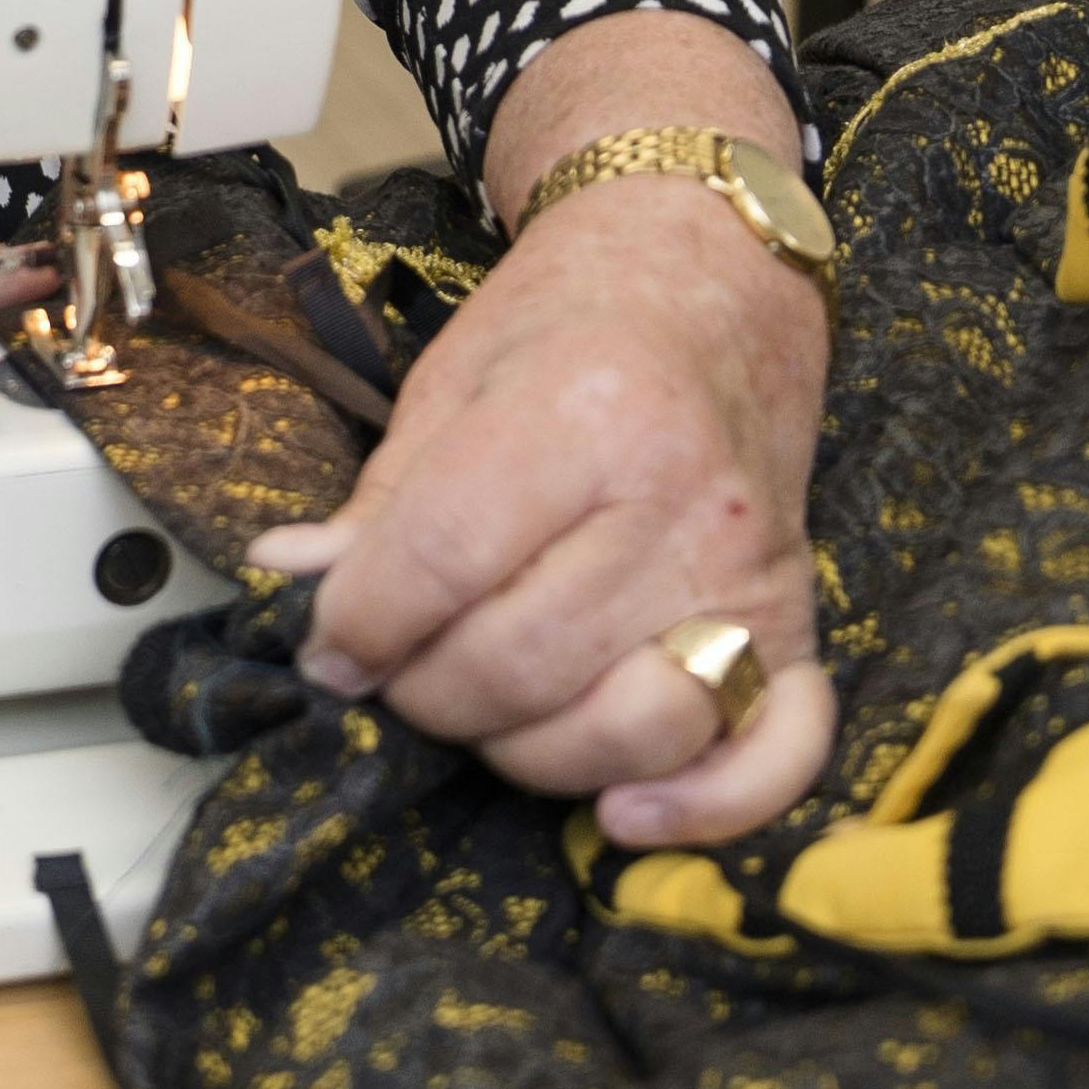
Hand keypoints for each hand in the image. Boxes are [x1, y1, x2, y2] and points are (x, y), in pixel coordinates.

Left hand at [254, 14, 835, 848]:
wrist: (711, 278)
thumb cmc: (570, 323)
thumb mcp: (451, 381)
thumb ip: (380, 501)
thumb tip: (290, 581)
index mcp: (584, 411)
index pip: (440, 563)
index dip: (358, 625)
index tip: (331, 643)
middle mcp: (680, 501)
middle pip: (516, 665)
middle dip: (423, 690)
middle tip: (399, 666)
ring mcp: (749, 574)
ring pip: (622, 733)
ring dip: (524, 750)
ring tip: (485, 702)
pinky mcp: (798, 627)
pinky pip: (774, 758)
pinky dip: (702, 809)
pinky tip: (623, 808)